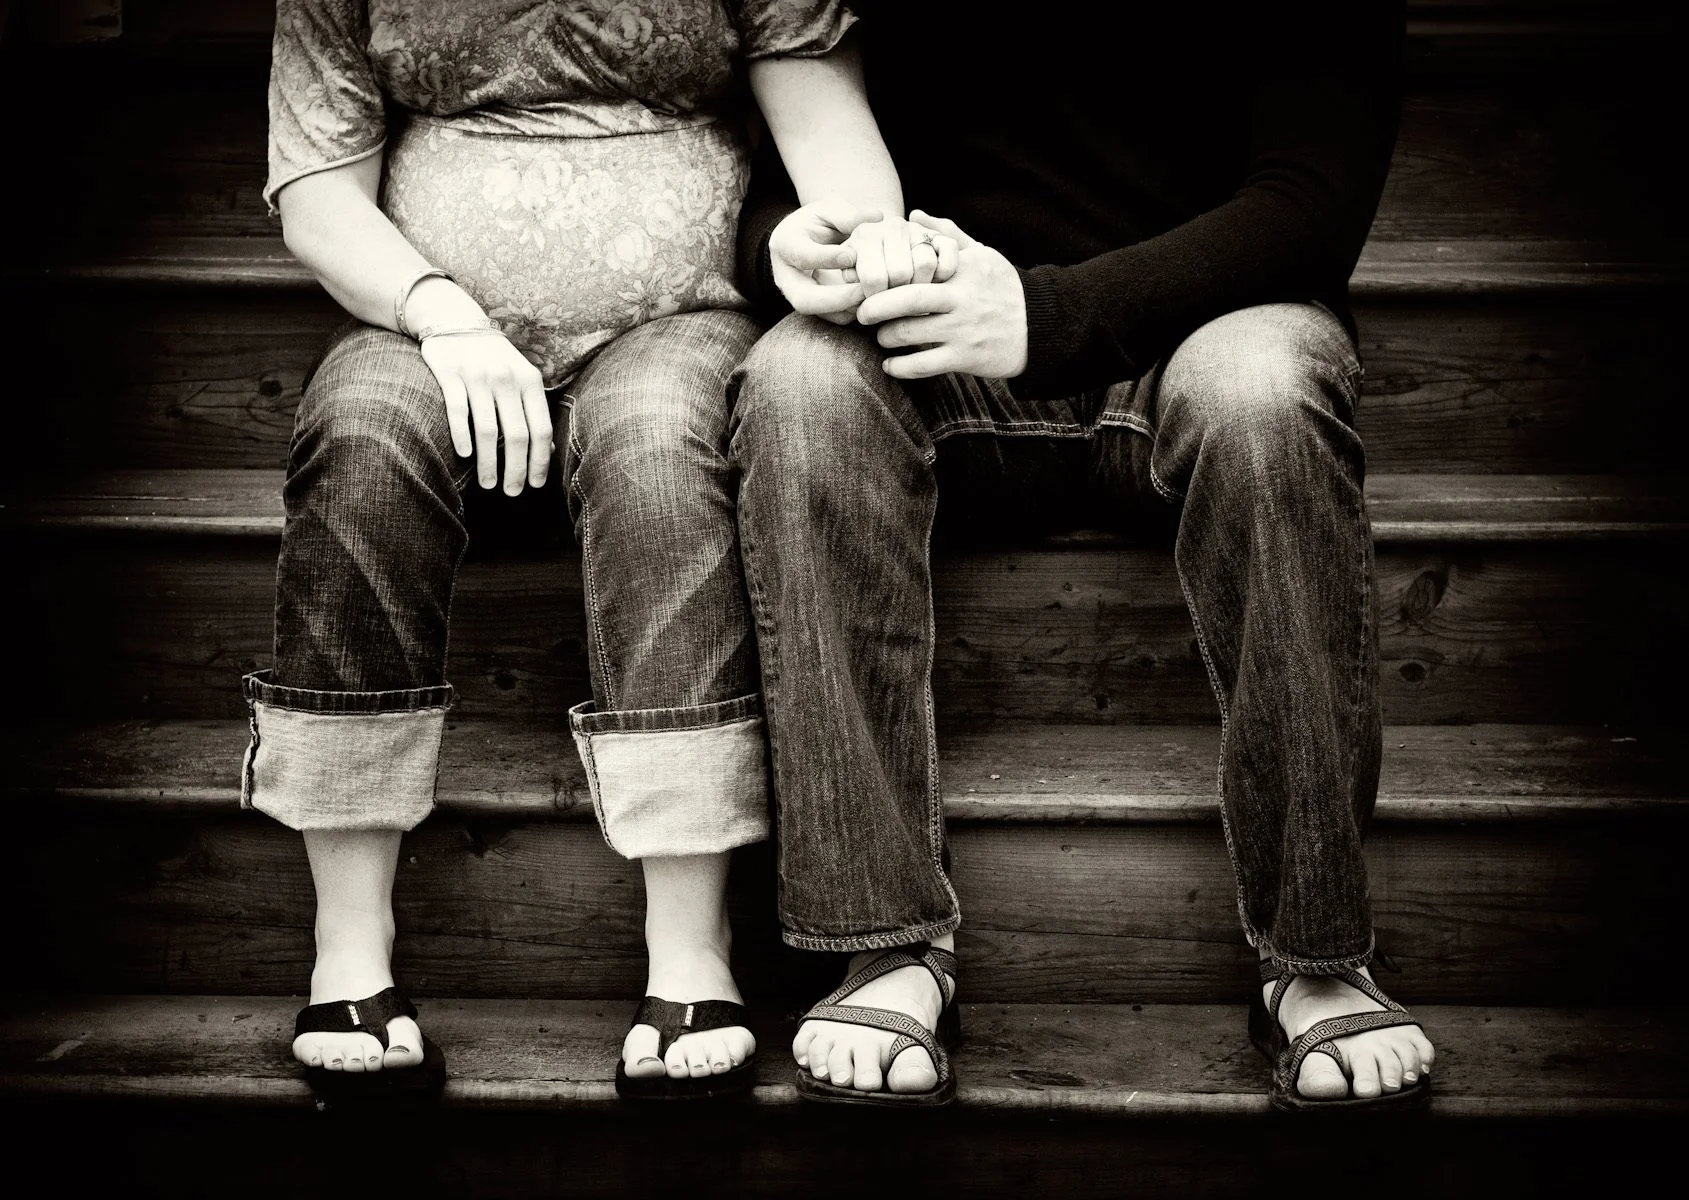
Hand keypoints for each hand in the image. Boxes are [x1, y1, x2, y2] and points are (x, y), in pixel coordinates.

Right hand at [420, 331, 552, 493]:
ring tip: (489, 484)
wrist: (454, 319)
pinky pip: (458, 411)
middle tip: (512, 492)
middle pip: (517, 434)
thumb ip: (533, 409)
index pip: (540, 428)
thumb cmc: (493, 358)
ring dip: (489, 462)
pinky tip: (465, 456)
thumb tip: (547, 448)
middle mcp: (506, 378)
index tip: (536, 485)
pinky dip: (462, 436)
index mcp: (529, 380)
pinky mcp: (449, 373)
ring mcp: (477, 375)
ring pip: (488, 429)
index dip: (540, 460)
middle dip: (517, 469)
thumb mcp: (520, 377)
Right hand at [769, 196, 881, 324]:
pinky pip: (832, 318)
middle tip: (864, 291)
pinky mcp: (814, 308)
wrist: (809, 241)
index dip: (826, 258)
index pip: (802, 256)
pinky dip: (853, 312)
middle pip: (804, 299)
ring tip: (873, 297)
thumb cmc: (820, 222)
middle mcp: (786, 276)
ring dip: (847, 308)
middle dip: (835, 298)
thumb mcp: (830, 209)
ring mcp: (798, 296)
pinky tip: (872, 301)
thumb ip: (848, 214)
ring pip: (818, 313)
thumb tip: (876, 217)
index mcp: (785, 244)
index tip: (852, 257)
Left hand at [854, 211, 1027, 379]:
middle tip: (861, 312)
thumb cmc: (1005, 287)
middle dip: (876, 307)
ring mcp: (963, 330)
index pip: (917, 268)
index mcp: (961, 270)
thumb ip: (947, 235)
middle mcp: (961, 298)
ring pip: (910, 333)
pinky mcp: (966, 357)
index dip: (888, 274)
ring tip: (882, 337)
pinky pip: (924, 365)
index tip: (870, 279)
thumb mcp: (982, 254)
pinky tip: (890, 366)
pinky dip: (901, 367)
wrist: (1040, 325)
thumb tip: (914, 215)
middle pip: (908, 300)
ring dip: (886, 337)